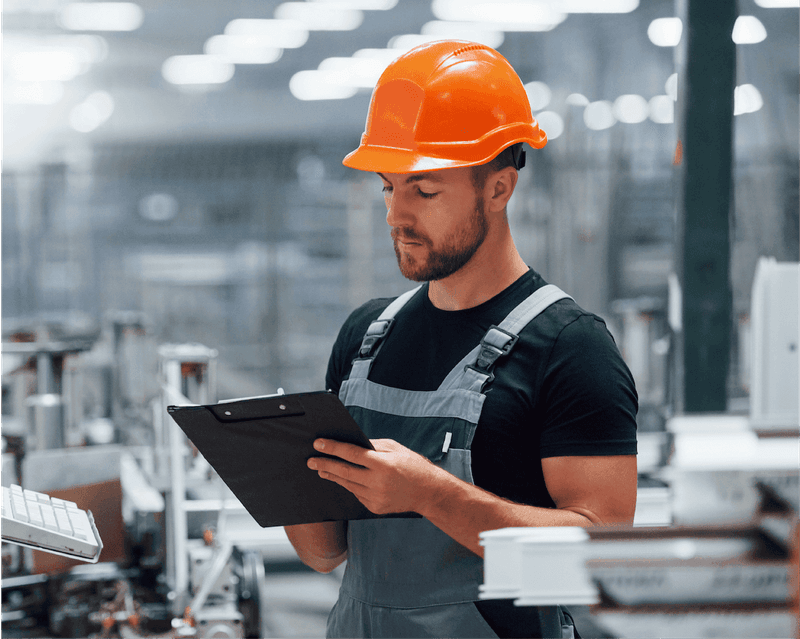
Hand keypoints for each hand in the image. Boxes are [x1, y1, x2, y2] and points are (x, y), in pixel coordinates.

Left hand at [308, 438, 440, 514]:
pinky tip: (342, 479)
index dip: (333, 448)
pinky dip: (349, 486)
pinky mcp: (375, 507)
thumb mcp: (395, 448)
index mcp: (383, 464)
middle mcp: (377, 482)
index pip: (351, 454)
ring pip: (348, 485)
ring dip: (333, 476)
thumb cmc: (413, 465)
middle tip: (311, 460)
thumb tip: (352, 443)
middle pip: (344, 471)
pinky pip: (356, 494)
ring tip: (321, 470)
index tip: (318, 444)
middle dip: (325, 464)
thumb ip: (373, 445)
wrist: (428, 492)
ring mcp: (376, 497)